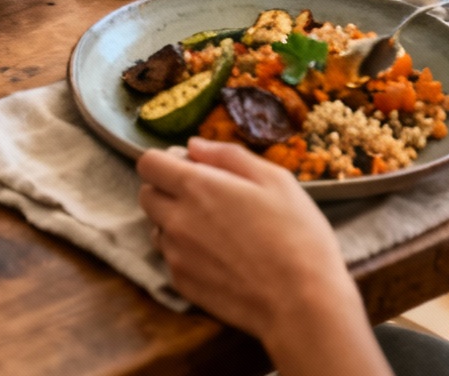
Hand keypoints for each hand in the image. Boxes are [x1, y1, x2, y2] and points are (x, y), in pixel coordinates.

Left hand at [137, 140, 359, 343]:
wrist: (302, 303)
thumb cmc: (297, 236)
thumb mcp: (275, 180)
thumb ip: (228, 155)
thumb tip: (194, 145)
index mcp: (196, 187)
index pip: (148, 163)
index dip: (166, 162)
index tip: (190, 168)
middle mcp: (176, 219)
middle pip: (147, 194)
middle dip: (167, 189)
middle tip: (205, 198)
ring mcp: (176, 254)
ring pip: (157, 227)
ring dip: (174, 222)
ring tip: (216, 230)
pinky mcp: (182, 283)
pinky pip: (171, 258)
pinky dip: (186, 252)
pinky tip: (220, 257)